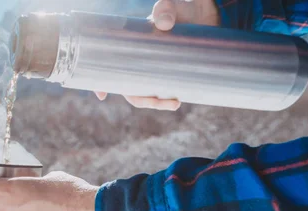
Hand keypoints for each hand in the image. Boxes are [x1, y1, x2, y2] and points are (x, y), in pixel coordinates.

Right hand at [95, 0, 220, 109]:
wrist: (205, 13)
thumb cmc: (179, 8)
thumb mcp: (170, 6)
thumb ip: (165, 9)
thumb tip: (164, 25)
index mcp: (129, 48)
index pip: (109, 69)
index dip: (101, 84)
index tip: (101, 96)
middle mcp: (139, 62)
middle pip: (131, 89)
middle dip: (142, 101)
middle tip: (157, 101)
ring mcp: (156, 69)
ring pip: (148, 93)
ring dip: (157, 103)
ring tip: (176, 103)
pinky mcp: (172, 73)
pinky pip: (164, 91)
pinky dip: (168, 100)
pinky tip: (179, 101)